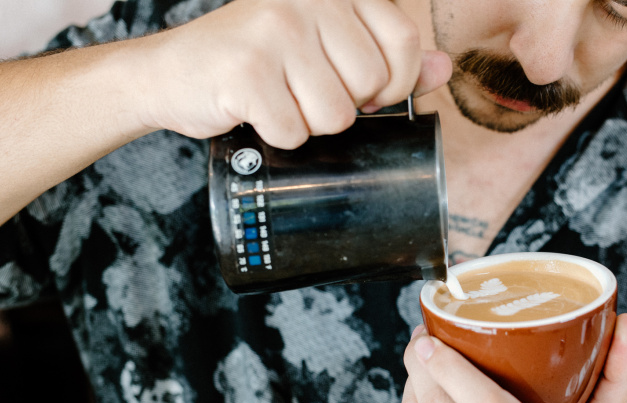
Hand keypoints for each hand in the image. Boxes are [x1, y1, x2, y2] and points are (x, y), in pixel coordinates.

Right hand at [133, 0, 451, 146]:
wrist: (172, 74)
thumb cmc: (256, 63)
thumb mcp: (325, 50)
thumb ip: (385, 58)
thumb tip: (442, 68)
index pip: (403, 41)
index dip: (393, 83)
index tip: (365, 92)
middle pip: (371, 85)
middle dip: (344, 107)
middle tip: (303, 90)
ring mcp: (276, 30)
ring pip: (337, 115)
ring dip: (309, 124)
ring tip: (279, 98)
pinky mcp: (248, 70)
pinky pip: (295, 132)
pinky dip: (278, 136)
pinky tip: (255, 110)